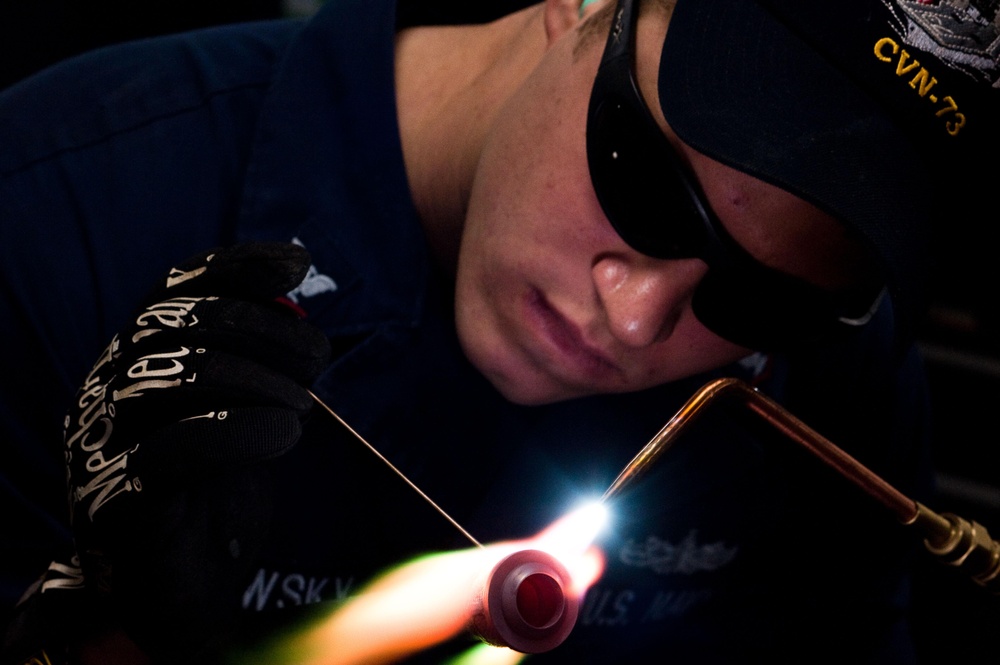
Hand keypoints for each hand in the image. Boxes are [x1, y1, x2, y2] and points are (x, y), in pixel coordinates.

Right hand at [63, 242, 330, 657]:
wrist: (196, 587)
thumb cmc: (223, 489)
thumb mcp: (249, 408)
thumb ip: (263, 356)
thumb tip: (296, 299)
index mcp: (136, 361)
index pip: (173, 291)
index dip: (235, 267)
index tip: (297, 265)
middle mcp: (107, 391)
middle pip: (175, 326)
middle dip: (261, 330)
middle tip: (316, 363)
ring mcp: (101, 445)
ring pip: (169, 378)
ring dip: (254, 380)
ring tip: (303, 408)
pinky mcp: (112, 503)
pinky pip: (167, 451)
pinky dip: (236, 432)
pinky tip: (282, 435)